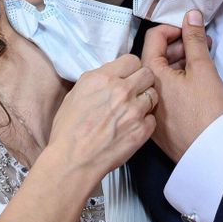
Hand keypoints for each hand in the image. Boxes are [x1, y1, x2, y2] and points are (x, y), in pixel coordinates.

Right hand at [46, 54, 158, 180]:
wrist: (73, 161)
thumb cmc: (68, 132)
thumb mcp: (75, 95)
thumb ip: (97, 81)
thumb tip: (110, 77)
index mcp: (102, 79)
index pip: (131, 60)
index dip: (130, 69)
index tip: (127, 76)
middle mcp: (121, 91)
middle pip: (148, 74)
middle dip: (142, 82)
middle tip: (134, 92)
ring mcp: (134, 111)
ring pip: (153, 95)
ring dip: (145, 102)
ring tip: (132, 111)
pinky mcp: (142, 130)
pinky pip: (153, 118)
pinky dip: (145, 122)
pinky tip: (132, 127)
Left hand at [142, 10, 222, 160]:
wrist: (207, 151)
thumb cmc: (205, 109)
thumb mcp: (202, 68)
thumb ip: (194, 39)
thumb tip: (191, 15)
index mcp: (151, 73)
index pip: (153, 37)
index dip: (174, 28)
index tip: (192, 31)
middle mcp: (144, 89)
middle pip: (156, 56)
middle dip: (179, 46)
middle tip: (202, 45)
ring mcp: (149, 106)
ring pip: (160, 75)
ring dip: (179, 64)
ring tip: (202, 63)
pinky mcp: (157, 121)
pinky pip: (162, 93)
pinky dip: (176, 83)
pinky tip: (194, 84)